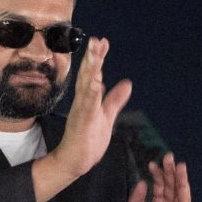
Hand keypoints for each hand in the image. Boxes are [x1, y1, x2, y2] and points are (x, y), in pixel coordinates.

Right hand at [49, 37, 132, 178]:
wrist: (75, 161)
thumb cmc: (89, 139)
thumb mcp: (107, 116)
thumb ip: (115, 99)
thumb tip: (126, 83)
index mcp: (89, 99)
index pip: (94, 74)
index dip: (97, 58)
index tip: (103, 42)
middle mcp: (83, 102)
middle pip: (88, 75)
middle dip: (92, 58)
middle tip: (97, 40)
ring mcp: (82, 111)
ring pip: (86, 87)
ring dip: (91, 71)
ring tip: (95, 55)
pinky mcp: (83, 123)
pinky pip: (87, 107)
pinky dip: (91, 94)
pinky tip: (96, 83)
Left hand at [124, 151, 191, 201]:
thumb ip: (136, 201)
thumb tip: (143, 182)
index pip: (160, 186)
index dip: (157, 174)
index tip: (152, 162)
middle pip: (171, 186)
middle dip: (170, 172)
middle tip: (168, 157)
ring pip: (180, 195)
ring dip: (180, 180)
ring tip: (178, 166)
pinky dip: (184, 196)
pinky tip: (183, 185)